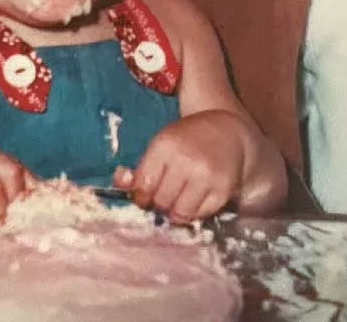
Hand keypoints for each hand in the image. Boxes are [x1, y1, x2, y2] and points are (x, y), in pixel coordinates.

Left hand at [115, 111, 245, 222]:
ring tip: (178, 200)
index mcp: (165, 146)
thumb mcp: (161, 144)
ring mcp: (207, 176)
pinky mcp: (224, 189)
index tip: (145, 194)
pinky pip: (201, 215)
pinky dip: (194, 212)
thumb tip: (119, 182)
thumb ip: (139, 168)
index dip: (141, 196)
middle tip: (164, 195)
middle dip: (159, 203)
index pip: (143, 186)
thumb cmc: (187, 140)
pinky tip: (195, 199)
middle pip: (161, 201)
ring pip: (180, 213)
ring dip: (175, 212)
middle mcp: (186, 161)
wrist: (227, 132)